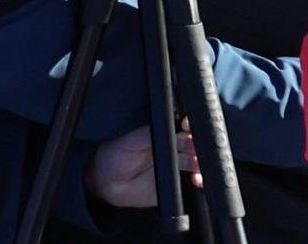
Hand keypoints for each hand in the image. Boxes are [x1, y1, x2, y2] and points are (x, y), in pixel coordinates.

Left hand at [86, 123, 201, 207]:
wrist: (107, 183)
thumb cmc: (115, 154)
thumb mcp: (130, 140)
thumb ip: (149, 132)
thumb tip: (170, 124)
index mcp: (164, 131)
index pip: (184, 124)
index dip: (189, 124)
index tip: (188, 126)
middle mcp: (173, 145)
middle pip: (194, 141)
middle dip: (198, 143)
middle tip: (197, 147)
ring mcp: (176, 164)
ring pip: (197, 160)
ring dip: (200, 162)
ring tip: (197, 166)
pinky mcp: (176, 182)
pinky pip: (193, 179)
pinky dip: (198, 179)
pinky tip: (196, 180)